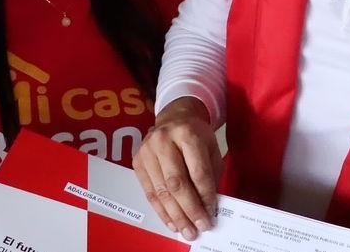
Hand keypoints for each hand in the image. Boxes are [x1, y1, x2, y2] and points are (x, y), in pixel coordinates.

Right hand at [135, 97, 221, 240]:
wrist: (173, 118)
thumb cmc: (196, 136)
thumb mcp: (211, 149)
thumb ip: (211, 176)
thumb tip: (208, 207)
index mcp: (187, 134)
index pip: (197, 171)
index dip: (205, 196)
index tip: (211, 214)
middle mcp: (164, 140)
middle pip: (177, 182)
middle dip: (189, 209)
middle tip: (199, 227)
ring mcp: (147, 151)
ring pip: (161, 190)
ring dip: (175, 215)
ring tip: (186, 230)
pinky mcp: (137, 161)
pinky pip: (149, 192)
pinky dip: (161, 211)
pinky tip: (171, 222)